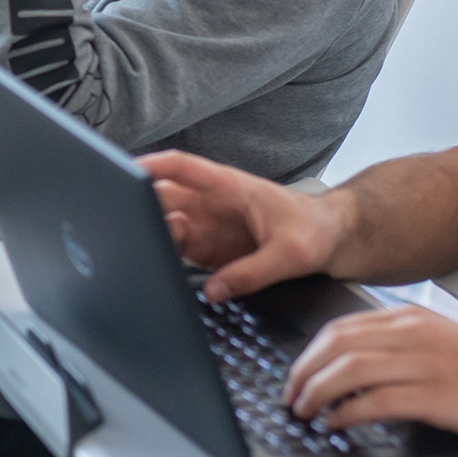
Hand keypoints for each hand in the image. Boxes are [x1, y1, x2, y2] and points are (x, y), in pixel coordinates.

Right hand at [138, 150, 340, 301]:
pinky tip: (157, 267)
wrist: (330, 239)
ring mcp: (206, 225)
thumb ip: (252, 273)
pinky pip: (175, 250)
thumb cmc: (315, 231)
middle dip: (142, 206)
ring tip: (145, 251)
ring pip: (164, 224)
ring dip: (152, 235)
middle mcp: (211, 203)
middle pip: (164, 196)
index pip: (183, 168)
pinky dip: (163, 257)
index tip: (127, 172)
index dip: (153, 166)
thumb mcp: (290, 253)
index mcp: (230, 187)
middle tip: (129, 225)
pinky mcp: (207, 249)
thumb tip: (214, 291)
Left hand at [281, 304, 457, 443]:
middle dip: (303, 371)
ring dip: (317, 391)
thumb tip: (354, 365)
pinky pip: (376, 401)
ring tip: (304, 410)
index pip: (342, 326)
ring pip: (349, 369)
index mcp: (411, 317)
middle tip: (291, 394)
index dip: (309, 351)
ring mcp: (424, 363)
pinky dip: (348, 413)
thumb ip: (399, 344)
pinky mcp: (436, 395)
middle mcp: (413, 334)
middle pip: (337, 344)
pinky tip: (337, 424)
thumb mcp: (440, 340)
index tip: (296, 372)